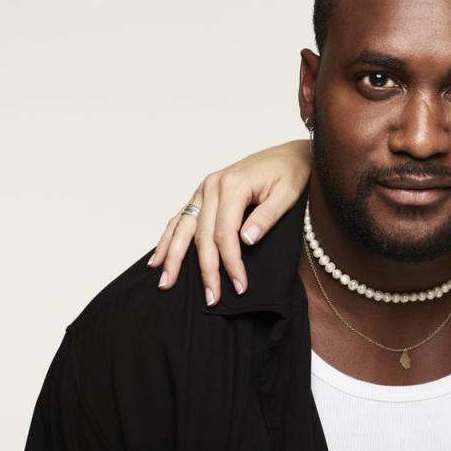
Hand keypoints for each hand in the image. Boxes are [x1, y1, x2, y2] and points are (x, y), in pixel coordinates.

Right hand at [149, 140, 312, 304]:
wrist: (289, 154)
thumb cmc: (291, 172)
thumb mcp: (288, 194)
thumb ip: (266, 217)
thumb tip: (246, 241)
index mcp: (232, 185)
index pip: (225, 233)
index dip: (231, 262)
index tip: (239, 285)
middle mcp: (212, 186)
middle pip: (202, 235)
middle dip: (206, 269)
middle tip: (211, 297)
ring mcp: (204, 189)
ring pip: (183, 227)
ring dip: (173, 257)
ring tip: (166, 283)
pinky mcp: (204, 194)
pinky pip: (182, 218)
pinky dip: (168, 238)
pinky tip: (158, 258)